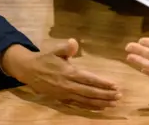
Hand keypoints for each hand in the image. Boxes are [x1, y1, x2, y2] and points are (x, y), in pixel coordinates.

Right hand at [1, 40, 120, 109]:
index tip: (114, 85)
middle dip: (105, 95)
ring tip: (113, 103)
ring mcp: (65, 94)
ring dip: (100, 102)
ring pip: (86, 100)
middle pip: (90, 92)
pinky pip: (79, 104)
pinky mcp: (62, 99)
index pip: (89, 79)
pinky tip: (100, 107)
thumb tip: (74, 42)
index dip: (102, 83)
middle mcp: (68, 86)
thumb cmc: (45, 59)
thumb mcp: (54, 50)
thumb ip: (66, 47)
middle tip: (119, 96)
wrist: (29, 71)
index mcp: (69, 73)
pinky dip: (90, 106)